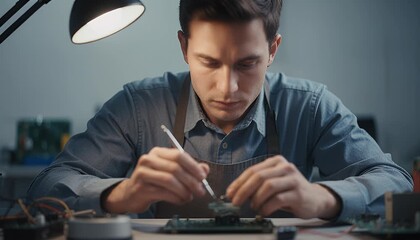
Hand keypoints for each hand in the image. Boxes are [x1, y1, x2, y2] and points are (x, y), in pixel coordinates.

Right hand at [103, 147, 208, 212]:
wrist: (131, 194)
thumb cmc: (154, 181)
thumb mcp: (171, 172)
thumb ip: (188, 169)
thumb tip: (205, 169)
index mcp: (158, 152)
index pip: (179, 155)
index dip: (193, 166)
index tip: (202, 176)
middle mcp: (149, 160)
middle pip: (175, 168)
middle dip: (191, 181)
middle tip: (200, 190)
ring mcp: (143, 173)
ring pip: (169, 180)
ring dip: (184, 190)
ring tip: (189, 197)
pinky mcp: (141, 188)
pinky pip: (163, 192)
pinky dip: (176, 198)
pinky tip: (180, 200)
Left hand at [226, 155, 340, 218]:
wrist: (315, 198)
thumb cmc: (290, 191)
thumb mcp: (274, 181)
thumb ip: (258, 183)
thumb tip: (235, 193)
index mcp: (276, 161)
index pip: (252, 170)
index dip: (238, 183)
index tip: (230, 194)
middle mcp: (285, 167)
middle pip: (259, 177)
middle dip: (243, 190)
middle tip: (235, 202)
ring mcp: (293, 179)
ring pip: (268, 187)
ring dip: (256, 199)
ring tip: (253, 207)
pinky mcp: (298, 193)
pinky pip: (277, 200)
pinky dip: (266, 207)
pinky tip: (263, 211)